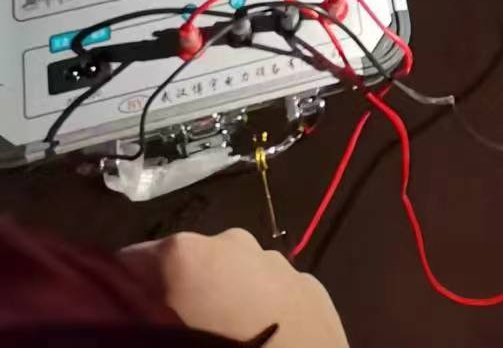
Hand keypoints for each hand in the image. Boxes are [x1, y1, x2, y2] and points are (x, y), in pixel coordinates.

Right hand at [118, 227, 348, 347]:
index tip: (117, 328)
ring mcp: (277, 260)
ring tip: (217, 345)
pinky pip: (268, 294)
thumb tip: (123, 330)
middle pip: (181, 269)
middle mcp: (231, 242)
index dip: (115, 300)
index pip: (126, 266)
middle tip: (171, 338)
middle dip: (171, 301)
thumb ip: (140, 327)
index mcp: (185, 256)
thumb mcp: (164, 343)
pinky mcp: (311, 284)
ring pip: (229, 278)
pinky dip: (256, 313)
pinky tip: (258, 345)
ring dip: (217, 306)